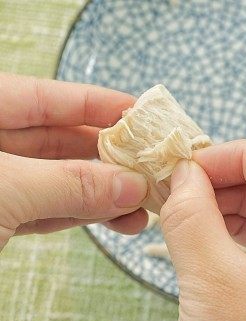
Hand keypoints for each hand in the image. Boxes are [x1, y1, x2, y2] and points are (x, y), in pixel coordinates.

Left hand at [0, 73, 148, 249]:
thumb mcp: (5, 189)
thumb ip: (70, 184)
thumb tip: (134, 186)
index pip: (45, 98)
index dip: (97, 103)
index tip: (143, 113)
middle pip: (59, 140)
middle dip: (109, 156)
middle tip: (152, 167)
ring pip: (58, 181)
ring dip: (104, 193)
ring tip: (145, 204)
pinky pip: (47, 210)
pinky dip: (82, 215)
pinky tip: (118, 219)